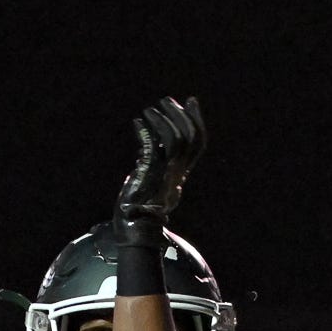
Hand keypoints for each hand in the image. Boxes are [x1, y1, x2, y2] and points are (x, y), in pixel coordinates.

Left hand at [114, 94, 205, 247]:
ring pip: (175, 140)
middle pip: (190, 138)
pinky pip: (152, 147)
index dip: (197, 120)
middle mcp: (177, 174)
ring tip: (149, 110)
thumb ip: (156, 161)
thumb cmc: (138, 208)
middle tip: (165, 101)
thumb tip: (151, 138)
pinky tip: (137, 123)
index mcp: (180, 175)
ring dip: (163, 120)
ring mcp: (164, 175)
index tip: (191, 100)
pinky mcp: (150, 176)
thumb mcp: (151, 179)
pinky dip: (145, 131)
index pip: (198, 144)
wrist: (133, 230)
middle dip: (180, 115)